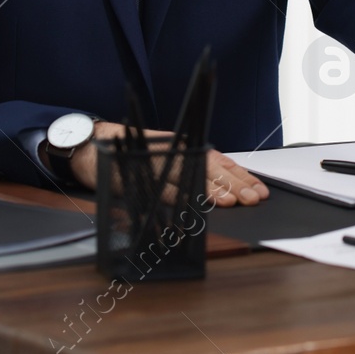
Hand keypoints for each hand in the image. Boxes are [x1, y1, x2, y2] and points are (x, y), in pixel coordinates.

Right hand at [63, 121, 270, 206]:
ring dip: (210, 191)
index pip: (221, 162)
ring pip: (189, 177)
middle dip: (234, 185)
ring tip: (230, 202)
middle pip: (211, 169)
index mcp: (188, 146)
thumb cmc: (138, 152)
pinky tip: (193, 209)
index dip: (242, 176)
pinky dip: (177, 200)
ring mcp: (158, 162)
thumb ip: (195, 169)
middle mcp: (177, 150)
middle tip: (253, 199)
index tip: (260, 189)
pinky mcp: (138, 174)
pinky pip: (160, 189)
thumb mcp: (170, 156)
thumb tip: (228, 189)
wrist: (94, 144)